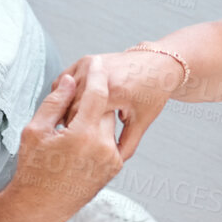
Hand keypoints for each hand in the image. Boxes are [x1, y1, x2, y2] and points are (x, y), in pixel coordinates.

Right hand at [4, 59, 124, 221]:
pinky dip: (98, 135)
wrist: (40, 207)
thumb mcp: (35, 131)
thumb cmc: (33, 169)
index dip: (95, 74)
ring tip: (72, 126)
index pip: (97, 93)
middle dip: (91, 101)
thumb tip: (70, 80)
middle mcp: (104, 147)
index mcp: (84, 135)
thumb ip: (55, 102)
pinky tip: (79, 141)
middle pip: (104, 108)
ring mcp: (111, 159)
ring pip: (108, 124)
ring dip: (95, 118)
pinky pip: (110, 141)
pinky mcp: (114, 168)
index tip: (93, 60)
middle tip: (73, 102)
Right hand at [66, 49, 184, 159]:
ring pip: (65, 92)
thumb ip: (127, 144)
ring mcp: (91, 64)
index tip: (77, 142)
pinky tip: (71, 107)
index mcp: (114, 90)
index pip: (81, 115)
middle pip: (70, 104)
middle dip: (70, 121)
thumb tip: (113, 161)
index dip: (76, 131)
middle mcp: (99, 74)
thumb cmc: (153, 91)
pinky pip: (65, 80)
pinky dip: (64, 94)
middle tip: (73, 137)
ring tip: (73, 123)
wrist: (157, 63)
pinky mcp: (85, 60)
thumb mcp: (142, 121)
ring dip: (65, 108)